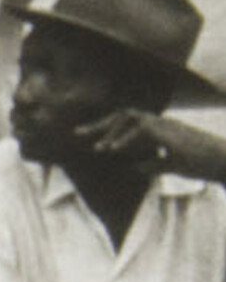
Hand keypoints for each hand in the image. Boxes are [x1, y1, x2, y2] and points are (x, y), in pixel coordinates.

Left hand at [78, 109, 210, 177]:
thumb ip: (155, 164)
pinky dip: (127, 139)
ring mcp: (167, 126)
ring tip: (99, 148)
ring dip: (112, 132)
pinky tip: (114, 150)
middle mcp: (161, 123)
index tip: (88, 139)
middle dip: (100, 124)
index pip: (127, 122)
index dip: (107, 129)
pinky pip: (143, 131)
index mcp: (158, 129)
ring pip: (131, 119)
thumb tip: (137, 166)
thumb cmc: (204, 165)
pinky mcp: (172, 134)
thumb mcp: (174, 165)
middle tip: (78, 135)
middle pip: (123, 115)